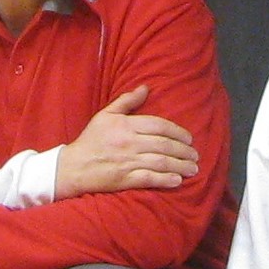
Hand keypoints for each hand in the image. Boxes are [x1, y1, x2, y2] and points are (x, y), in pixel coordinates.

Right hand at [56, 86, 198, 195]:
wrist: (73, 167)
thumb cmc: (91, 140)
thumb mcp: (106, 115)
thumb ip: (127, 101)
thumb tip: (146, 87)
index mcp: (126, 125)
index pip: (159, 125)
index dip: (178, 132)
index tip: (189, 138)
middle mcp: (129, 143)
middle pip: (164, 145)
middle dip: (184, 150)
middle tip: (195, 155)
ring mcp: (127, 162)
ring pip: (161, 162)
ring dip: (180, 166)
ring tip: (193, 169)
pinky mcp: (125, 179)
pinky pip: (149, 179)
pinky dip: (165, 180)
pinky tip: (178, 181)